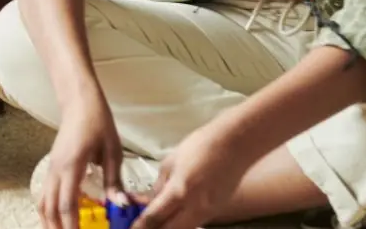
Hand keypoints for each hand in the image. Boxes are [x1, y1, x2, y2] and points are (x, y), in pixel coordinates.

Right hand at [38, 90, 126, 228]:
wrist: (79, 102)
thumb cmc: (98, 122)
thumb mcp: (113, 150)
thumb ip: (114, 180)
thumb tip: (120, 205)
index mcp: (72, 166)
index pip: (67, 203)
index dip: (70, 225)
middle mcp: (57, 169)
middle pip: (50, 207)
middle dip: (56, 228)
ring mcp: (52, 168)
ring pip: (43, 201)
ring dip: (49, 221)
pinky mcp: (52, 166)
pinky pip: (45, 193)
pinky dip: (49, 210)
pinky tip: (57, 219)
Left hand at [132, 123, 247, 228]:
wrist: (235, 144)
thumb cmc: (200, 147)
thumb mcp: (170, 163)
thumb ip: (159, 186)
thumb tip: (149, 201)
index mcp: (179, 192)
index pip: (154, 217)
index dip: (140, 226)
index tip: (131, 228)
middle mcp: (195, 207)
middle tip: (142, 225)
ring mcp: (209, 212)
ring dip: (169, 226)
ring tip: (156, 220)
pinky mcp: (218, 211)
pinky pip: (195, 222)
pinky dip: (182, 222)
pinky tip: (174, 215)